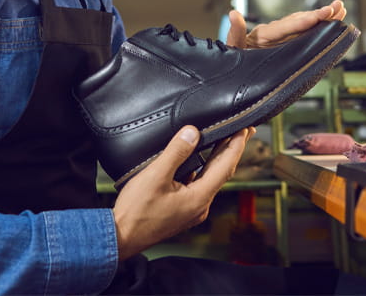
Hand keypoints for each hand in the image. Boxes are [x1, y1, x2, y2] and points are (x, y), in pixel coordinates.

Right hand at [112, 125, 252, 260]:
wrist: (120, 237)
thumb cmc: (136, 211)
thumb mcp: (155, 175)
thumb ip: (176, 152)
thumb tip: (192, 132)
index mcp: (199, 198)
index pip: (225, 166)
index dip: (236, 146)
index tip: (245, 129)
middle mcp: (200, 206)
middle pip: (221, 172)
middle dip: (231, 150)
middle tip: (242, 131)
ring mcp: (191, 210)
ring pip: (209, 179)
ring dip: (216, 159)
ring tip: (223, 140)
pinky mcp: (182, 210)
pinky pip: (197, 185)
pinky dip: (201, 169)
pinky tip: (197, 160)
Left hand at [225, 0, 346, 48]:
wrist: (231, 69)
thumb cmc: (230, 59)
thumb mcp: (230, 48)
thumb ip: (234, 33)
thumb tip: (233, 14)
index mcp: (263, 35)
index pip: (287, 27)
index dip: (305, 21)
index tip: (322, 14)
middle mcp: (274, 33)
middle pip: (299, 22)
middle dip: (319, 15)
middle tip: (339, 6)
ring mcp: (280, 38)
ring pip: (304, 25)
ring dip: (322, 18)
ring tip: (340, 10)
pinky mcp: (285, 44)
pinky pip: (303, 34)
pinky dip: (317, 27)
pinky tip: (331, 23)